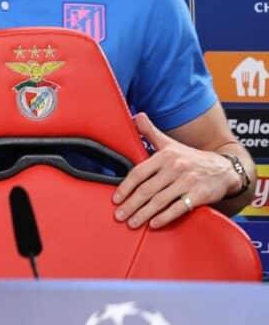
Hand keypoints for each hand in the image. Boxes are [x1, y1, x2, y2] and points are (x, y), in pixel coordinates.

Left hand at [113, 113, 236, 228]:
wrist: (225, 169)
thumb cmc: (191, 158)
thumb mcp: (170, 143)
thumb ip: (151, 132)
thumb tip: (137, 117)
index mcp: (165, 155)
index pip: (139, 172)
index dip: (126, 187)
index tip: (116, 199)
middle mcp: (175, 167)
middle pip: (147, 189)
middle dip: (131, 204)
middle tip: (119, 216)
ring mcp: (188, 181)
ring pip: (160, 200)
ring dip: (144, 214)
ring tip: (132, 223)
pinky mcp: (199, 195)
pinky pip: (178, 208)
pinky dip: (165, 217)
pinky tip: (154, 224)